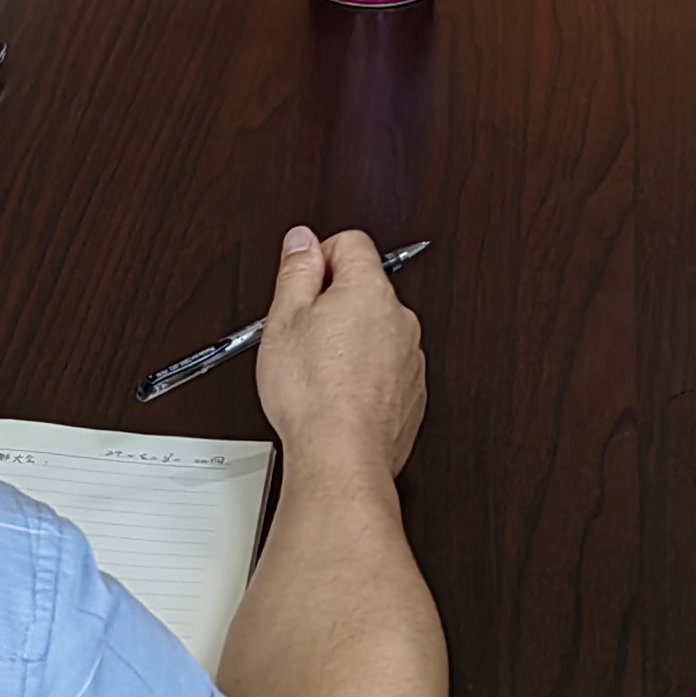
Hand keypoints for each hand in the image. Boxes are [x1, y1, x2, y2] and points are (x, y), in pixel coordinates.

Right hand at [253, 226, 426, 479]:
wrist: (341, 455)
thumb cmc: (313, 394)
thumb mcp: (284, 320)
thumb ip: (296, 269)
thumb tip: (302, 241)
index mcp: (369, 290)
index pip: (352, 242)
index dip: (320, 256)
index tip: (302, 279)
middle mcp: (399, 318)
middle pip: (365, 287)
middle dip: (332, 302)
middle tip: (302, 331)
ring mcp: (409, 357)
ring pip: (376, 330)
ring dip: (349, 340)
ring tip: (318, 370)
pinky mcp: (411, 392)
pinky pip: (386, 366)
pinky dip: (364, 373)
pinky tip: (337, 392)